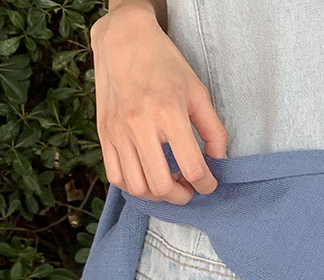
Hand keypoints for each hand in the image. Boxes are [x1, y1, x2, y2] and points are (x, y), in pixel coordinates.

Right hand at [89, 2, 227, 203]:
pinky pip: (115, 176)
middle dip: (181, 196)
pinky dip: (134, 186)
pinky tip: (147, 175)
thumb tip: (219, 161)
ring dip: (157, 195)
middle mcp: (140, 126)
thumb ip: (213, 131)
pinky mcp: (104, 134)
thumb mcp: (198, 92)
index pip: (192, 169)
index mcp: (169, 114)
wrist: (123, 39)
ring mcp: (118, 132)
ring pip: (137, 187)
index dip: (206, 185)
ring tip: (168, 181)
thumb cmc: (165, 64)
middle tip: (188, 187)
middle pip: (161, 186)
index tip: (209, 183)